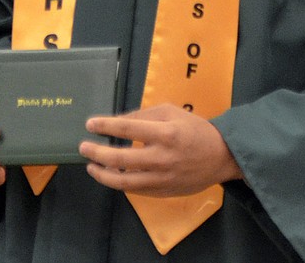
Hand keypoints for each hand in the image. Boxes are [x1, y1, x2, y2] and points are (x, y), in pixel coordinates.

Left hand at [80, 103, 242, 196]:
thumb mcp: (172, 112)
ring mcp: (161, 178)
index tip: (90, 124)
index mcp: (165, 133)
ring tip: (91, 166)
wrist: (220, 157)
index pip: (127, 129)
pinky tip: (111, 176)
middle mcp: (161, 157)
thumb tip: (118, 122)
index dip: (105, 126)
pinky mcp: (162, 192)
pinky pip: (135, 190)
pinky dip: (120, 183)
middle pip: (120, 159)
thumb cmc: (195, 129)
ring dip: (102, 174)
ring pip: (124, 182)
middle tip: (83, 147)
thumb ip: (145, 115)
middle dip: (97, 153)